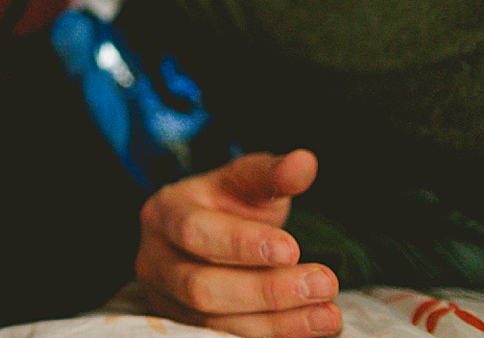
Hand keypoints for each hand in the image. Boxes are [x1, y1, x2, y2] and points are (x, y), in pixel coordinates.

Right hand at [136, 150, 341, 337]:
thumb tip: (305, 162)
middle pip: (200, 287)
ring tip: (329, 314)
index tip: (293, 249)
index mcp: (164, 212)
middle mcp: (154, 259)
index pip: (194, 232)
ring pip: (213, 324)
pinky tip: (308, 329)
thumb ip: (272, 174)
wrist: (214, 237)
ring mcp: (165, 300)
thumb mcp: (247, 182)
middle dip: (266, 290)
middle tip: (324, 282)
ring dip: (276, 324)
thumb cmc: (229, 206)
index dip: (241, 244)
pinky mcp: (183, 329)